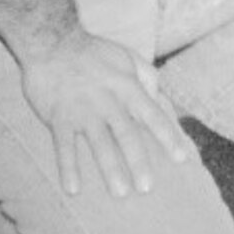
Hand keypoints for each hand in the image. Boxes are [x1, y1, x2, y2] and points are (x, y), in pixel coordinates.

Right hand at [18, 31, 189, 197]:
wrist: (51, 41)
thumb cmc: (92, 51)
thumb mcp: (127, 56)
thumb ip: (147, 76)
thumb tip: (159, 99)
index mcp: (127, 87)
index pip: (153, 116)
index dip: (168, 137)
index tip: (181, 159)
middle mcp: (108, 101)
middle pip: (127, 135)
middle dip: (139, 162)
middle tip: (147, 187)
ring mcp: (83, 110)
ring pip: (99, 144)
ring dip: (110, 169)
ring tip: (121, 192)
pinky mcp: (58, 117)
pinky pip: (64, 146)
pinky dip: (68, 168)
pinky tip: (73, 189)